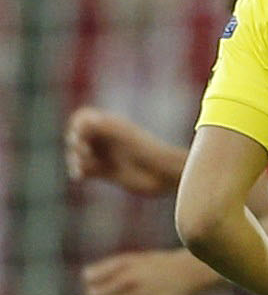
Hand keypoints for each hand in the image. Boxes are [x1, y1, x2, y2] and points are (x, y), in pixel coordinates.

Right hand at [66, 109, 182, 195]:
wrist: (165, 175)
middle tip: (86, 152)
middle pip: (76, 136)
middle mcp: (105, 139)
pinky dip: (79, 172)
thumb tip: (86, 122)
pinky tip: (81, 176)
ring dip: (75, 160)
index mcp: (111, 125)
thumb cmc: (150, 153)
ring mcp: (105, 155)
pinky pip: (84, 170)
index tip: (81, 135)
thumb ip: (106, 128)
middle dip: (75, 143)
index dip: (77, 125)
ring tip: (83, 167)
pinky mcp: (105, 171)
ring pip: (78, 154)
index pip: (83, 117)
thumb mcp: (127, 138)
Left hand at [80, 248, 218, 294]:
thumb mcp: (135, 260)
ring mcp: (139, 293)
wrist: (188, 273)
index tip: (97, 282)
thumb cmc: (156, 266)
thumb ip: (111, 268)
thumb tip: (86, 281)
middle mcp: (130, 277)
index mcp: (124, 263)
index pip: (90, 276)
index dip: (91, 281)